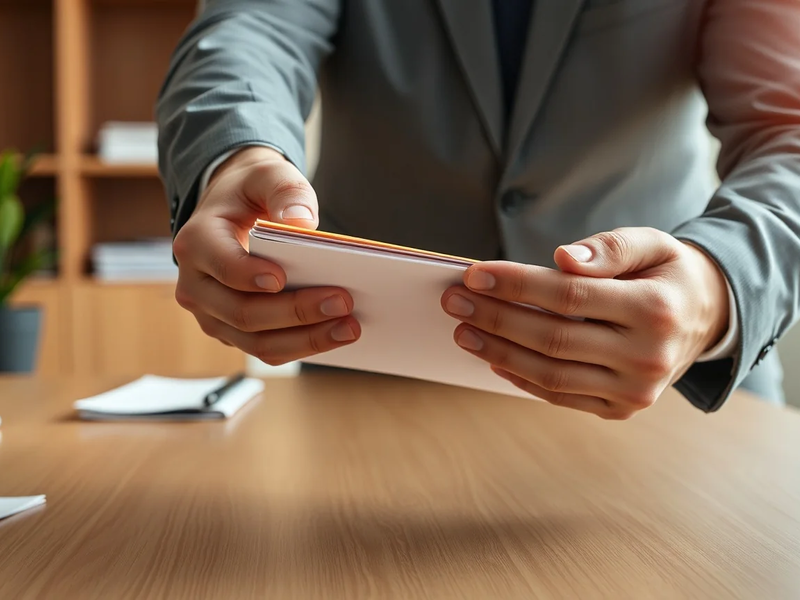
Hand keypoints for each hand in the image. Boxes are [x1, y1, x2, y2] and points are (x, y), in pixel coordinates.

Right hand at [172, 146, 360, 364]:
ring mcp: (212, 315)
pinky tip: (337, 333)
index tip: (283, 277)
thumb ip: (286, 191)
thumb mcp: (268, 175)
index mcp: (197, 242)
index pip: (221, 266)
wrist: (235, 211)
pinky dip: (303, 346)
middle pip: (243, 313)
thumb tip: (303, 223)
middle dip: (296, 312)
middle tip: (343, 302)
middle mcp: (196, 285)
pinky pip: (267, 349)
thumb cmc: (252, 192)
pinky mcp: (233, 332)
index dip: (249, 275)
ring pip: (256, 342)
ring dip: (306, 340)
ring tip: (349, 328)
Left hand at [441, 227, 728, 419]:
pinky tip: (492, 355)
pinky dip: (521, 378)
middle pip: (552, 339)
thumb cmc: (667, 274)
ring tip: (463, 330)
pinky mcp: (621, 409)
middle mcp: (648, 356)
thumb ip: (610, 248)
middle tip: (454, 300)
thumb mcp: (653, 244)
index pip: (569, 297)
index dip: (516, 286)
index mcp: (655, 308)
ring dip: (498, 351)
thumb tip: (562, 258)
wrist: (706, 319)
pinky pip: (560, 396)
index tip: (475, 275)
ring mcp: (635, 391)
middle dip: (496, 318)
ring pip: (550, 375)